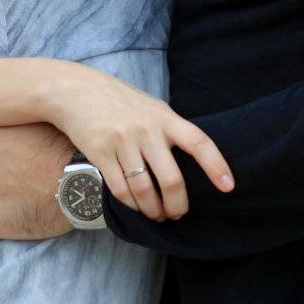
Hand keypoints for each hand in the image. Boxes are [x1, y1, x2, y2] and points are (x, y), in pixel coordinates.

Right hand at [45, 63, 232, 221]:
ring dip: (153, 210)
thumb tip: (193, 162)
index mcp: (164, 116)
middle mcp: (146, 128)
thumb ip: (170, 129)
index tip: (228, 187)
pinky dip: (130, 204)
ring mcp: (122, 140)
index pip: (198, 142)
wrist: (74, 89)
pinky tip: (135, 206)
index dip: (216, 166)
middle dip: (177, 206)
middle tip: (177, 214)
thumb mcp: (150, 106)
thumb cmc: (118, 99)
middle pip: (172, 179)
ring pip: (145, 190)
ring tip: (156, 215)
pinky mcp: (100, 152)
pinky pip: (120, 189)